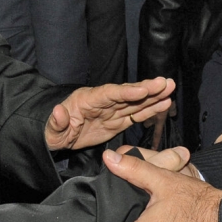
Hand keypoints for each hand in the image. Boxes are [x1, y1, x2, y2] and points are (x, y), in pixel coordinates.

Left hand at [45, 77, 174, 150]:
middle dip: (146, 89)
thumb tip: (59, 111)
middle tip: (165, 82)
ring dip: (153, 96)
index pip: (109, 94)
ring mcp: (111, 111)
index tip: (143, 89)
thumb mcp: (51, 131)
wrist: (57, 138)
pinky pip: (135, 115)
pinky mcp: (116, 122)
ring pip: (135, 102)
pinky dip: (150, 110)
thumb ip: (56, 122)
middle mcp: (102, 102)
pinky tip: (164, 103)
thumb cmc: (53, 132)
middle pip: (126, 94)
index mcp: (87, 100)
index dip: (127, 91)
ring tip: (170, 88)